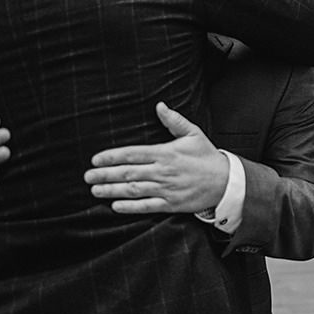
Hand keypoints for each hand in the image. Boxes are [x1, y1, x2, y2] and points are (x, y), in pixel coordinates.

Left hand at [84, 102, 227, 214]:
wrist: (226, 181)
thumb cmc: (208, 156)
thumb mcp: (193, 134)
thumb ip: (174, 121)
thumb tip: (160, 106)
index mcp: (165, 153)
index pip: (132, 153)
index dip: (111, 157)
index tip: (96, 160)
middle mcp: (163, 171)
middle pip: (128, 173)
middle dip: (105, 175)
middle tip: (87, 176)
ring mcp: (166, 189)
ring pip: (133, 190)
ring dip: (112, 191)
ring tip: (95, 190)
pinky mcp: (171, 204)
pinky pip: (146, 206)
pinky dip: (130, 207)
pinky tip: (115, 206)